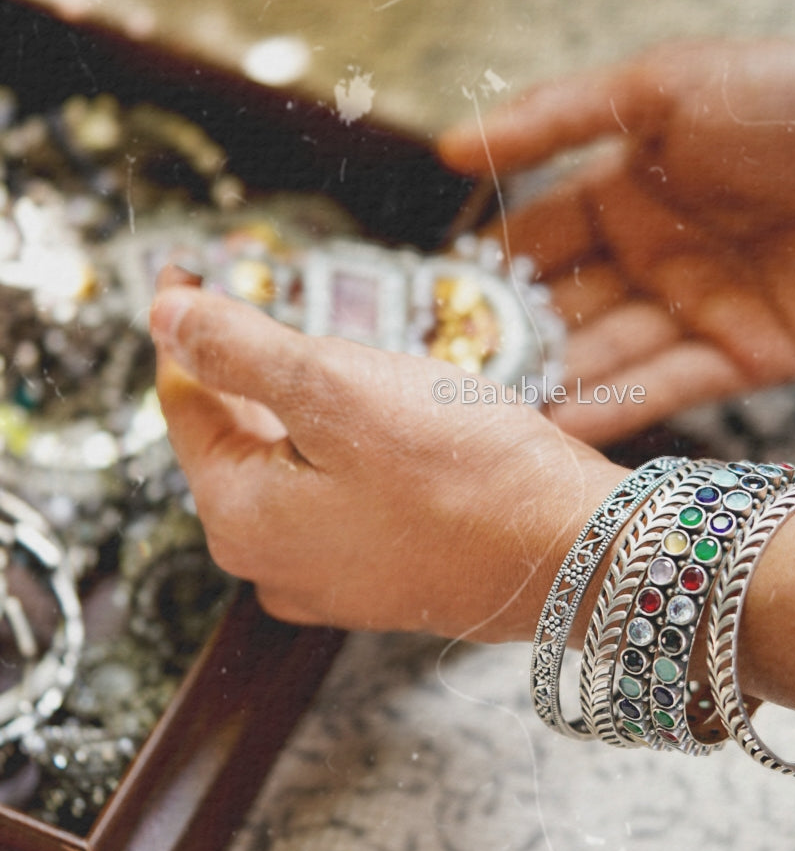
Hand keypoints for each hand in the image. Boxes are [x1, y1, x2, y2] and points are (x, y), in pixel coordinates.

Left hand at [150, 272, 621, 636]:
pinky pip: (341, 496)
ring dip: (309, 405)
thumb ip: (241, 349)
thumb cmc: (463, 472)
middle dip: (252, 365)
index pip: (185, 403)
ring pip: (294, 465)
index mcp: (239, 515)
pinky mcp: (384, 579)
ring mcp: (329, 579)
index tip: (191, 271)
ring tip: (347, 353)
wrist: (570, 552)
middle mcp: (270, 562)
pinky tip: (394, 419)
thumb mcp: (338, 386)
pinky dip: (350, 448)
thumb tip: (168, 317)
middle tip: (272, 296)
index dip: (187, 326)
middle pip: (238, 437)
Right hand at [441, 35, 794, 441]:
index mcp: (625, 193)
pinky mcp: (750, 358)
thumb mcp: (662, 86)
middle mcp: (654, 260)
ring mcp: (700, 312)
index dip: (482, 276)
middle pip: (565, 311)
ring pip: (610, 357)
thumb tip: (448, 147)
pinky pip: (672, 385)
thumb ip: (559, 117)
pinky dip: (619, 406)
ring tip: (484, 423)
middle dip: (509, 348)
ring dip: (553, 388)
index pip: (535, 242)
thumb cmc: (794, 92)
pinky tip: (562, 424)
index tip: (419, 315)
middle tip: (439, 390)